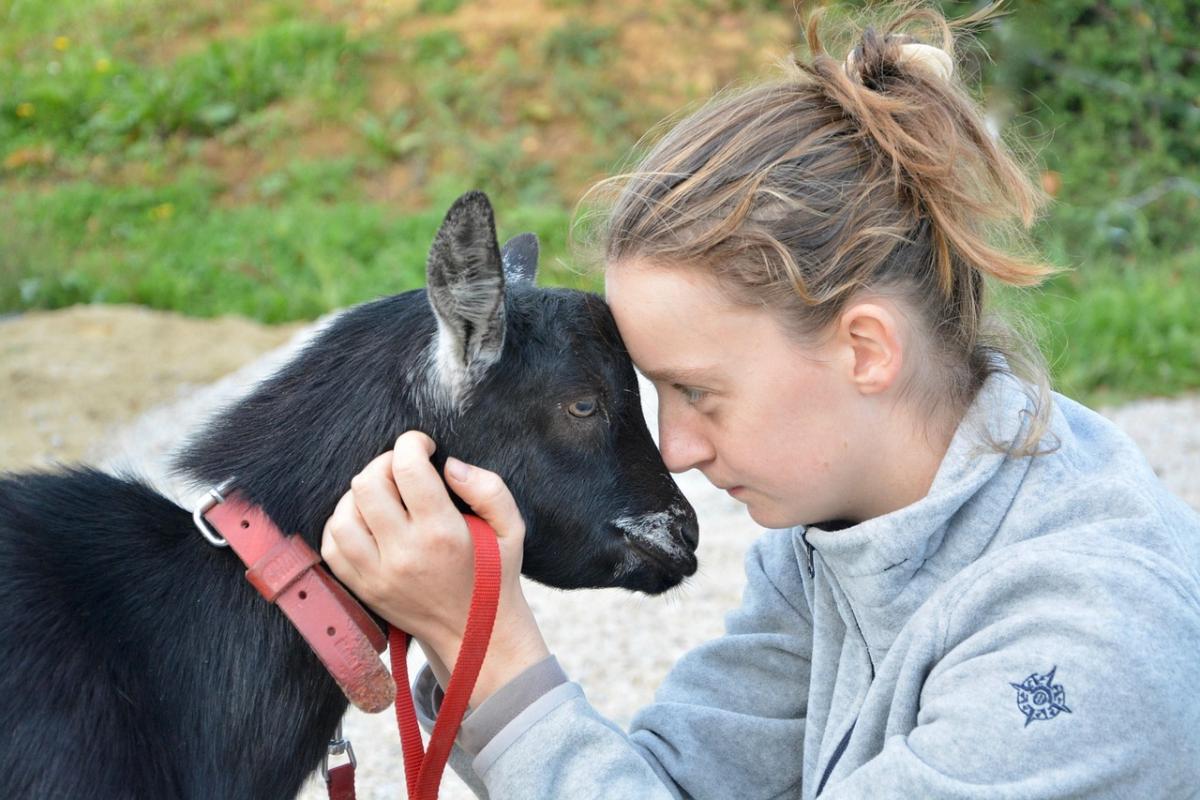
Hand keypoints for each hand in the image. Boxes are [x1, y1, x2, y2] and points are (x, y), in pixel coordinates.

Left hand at [321, 431, 549, 706]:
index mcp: (443, 533)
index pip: (408, 469)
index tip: (423, 446)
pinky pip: (332, 545)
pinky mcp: (363, 589)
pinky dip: (343, 523)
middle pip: (367, 484)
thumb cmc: (494, 575)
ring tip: (384, 495)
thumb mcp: (512, 529)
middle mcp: (405, 553)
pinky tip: (367, 520)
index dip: (412, 443)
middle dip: (385, 463)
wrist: (476, 634)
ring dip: (360, 495)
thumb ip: (488, 488)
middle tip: (403, 469)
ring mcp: (377, 575)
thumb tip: (449, 465)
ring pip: (343, 514)